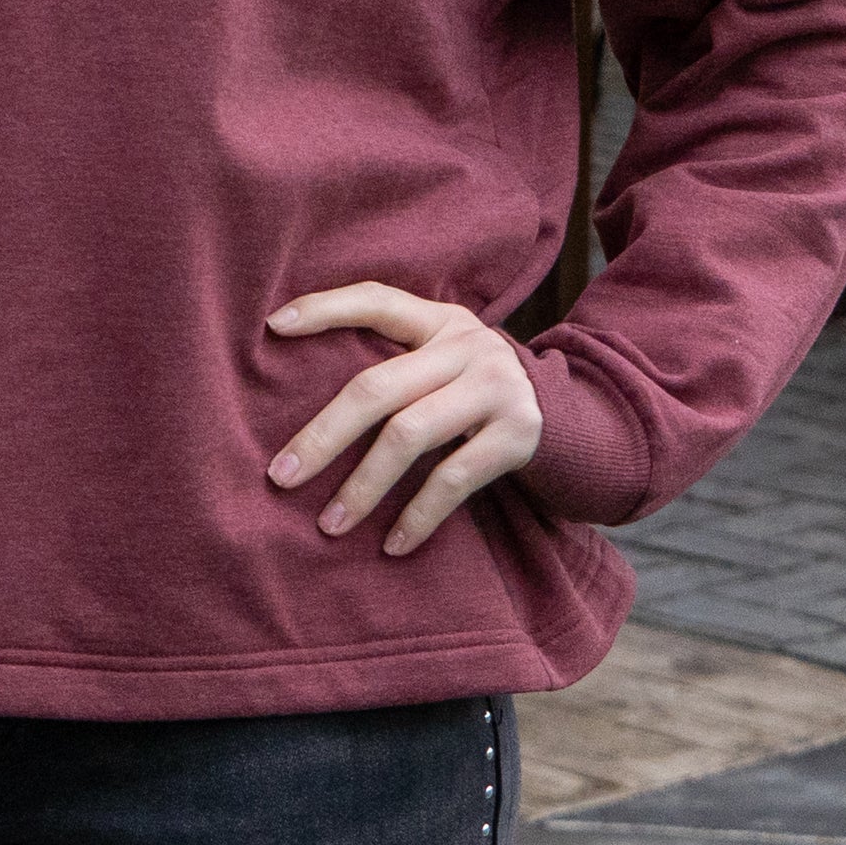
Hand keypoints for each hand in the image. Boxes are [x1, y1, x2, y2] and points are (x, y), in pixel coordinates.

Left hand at [263, 281, 541, 553]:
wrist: (572, 419)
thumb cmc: (473, 390)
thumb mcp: (444, 357)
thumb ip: (395, 358)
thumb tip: (299, 380)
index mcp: (440, 320)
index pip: (376, 300)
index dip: (325, 308)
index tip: (273, 326)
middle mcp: (468, 346)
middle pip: (378, 386)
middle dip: (323, 435)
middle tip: (281, 475)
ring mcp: (495, 389)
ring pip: (409, 435)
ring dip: (363, 486)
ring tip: (328, 524)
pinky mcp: (518, 435)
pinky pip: (453, 480)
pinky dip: (417, 516)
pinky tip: (391, 544)